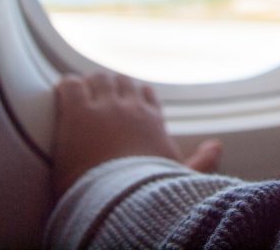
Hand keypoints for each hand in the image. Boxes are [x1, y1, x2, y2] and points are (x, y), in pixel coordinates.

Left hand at [51, 73, 221, 199]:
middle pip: (120, 81)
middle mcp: (131, 108)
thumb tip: (218, 146)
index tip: (123, 106)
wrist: (117, 199)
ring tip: (78, 99)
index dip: (132, 98)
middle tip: (95, 103)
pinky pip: (70, 85)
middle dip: (109, 88)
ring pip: (97, 78)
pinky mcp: (77, 111)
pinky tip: (61, 97)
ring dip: (88, 87)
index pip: (145, 94)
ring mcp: (104, 107)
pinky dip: (65, 87)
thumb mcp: (179, 176)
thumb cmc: (147, 192)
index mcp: (153, 121)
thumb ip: (201, 161)